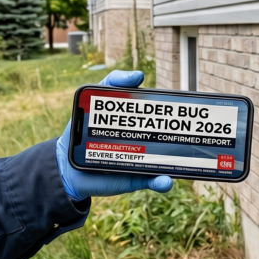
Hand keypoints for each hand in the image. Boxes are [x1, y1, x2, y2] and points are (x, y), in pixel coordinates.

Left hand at [55, 70, 172, 199]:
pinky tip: (165, 181)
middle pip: (166, 138)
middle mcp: (143, 142)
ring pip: (164, 162)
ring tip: (183, 160)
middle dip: (180, 137)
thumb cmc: (83, 129)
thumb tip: (139, 75)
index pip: (157, 117)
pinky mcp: (134, 179)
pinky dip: (160, 182)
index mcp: (137, 124)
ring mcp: (141, 161)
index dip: (171, 113)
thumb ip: (112, 83)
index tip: (184, 107)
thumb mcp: (94, 101)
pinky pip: (151, 181)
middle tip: (190, 133)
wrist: (67, 163)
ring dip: (176, 163)